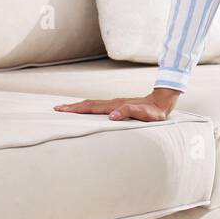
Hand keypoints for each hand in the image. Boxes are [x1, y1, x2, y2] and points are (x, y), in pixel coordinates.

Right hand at [53, 89, 179, 121]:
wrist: (162, 102)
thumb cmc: (154, 112)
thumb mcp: (144, 114)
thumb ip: (128, 112)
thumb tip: (111, 116)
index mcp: (116, 105)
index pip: (92, 107)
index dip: (77, 109)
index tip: (62, 109)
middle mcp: (113, 103)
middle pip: (89, 104)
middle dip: (72, 107)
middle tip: (57, 109)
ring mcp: (115, 103)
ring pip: (93, 104)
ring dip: (79, 106)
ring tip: (66, 109)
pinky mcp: (118, 106)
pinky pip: (99, 106)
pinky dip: (88, 107)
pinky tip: (86, 110)